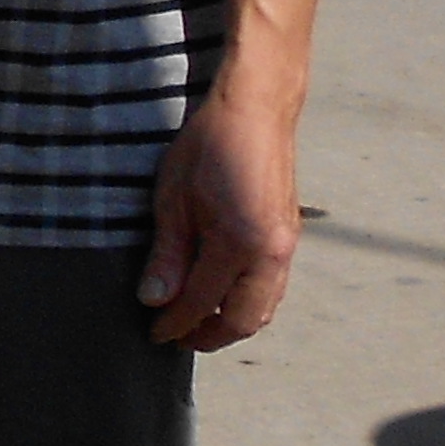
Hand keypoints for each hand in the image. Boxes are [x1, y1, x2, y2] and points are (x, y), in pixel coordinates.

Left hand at [141, 73, 301, 347]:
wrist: (256, 108)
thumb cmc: (208, 144)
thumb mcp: (173, 198)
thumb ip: (167, 255)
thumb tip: (155, 301)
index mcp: (241, 244)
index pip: (202, 302)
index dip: (176, 323)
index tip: (154, 334)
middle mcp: (272, 252)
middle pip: (245, 320)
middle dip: (210, 336)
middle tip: (176, 337)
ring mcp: (287, 245)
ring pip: (265, 307)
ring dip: (232, 322)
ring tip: (196, 322)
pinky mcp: (289, 235)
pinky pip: (273, 286)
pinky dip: (249, 301)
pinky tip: (222, 295)